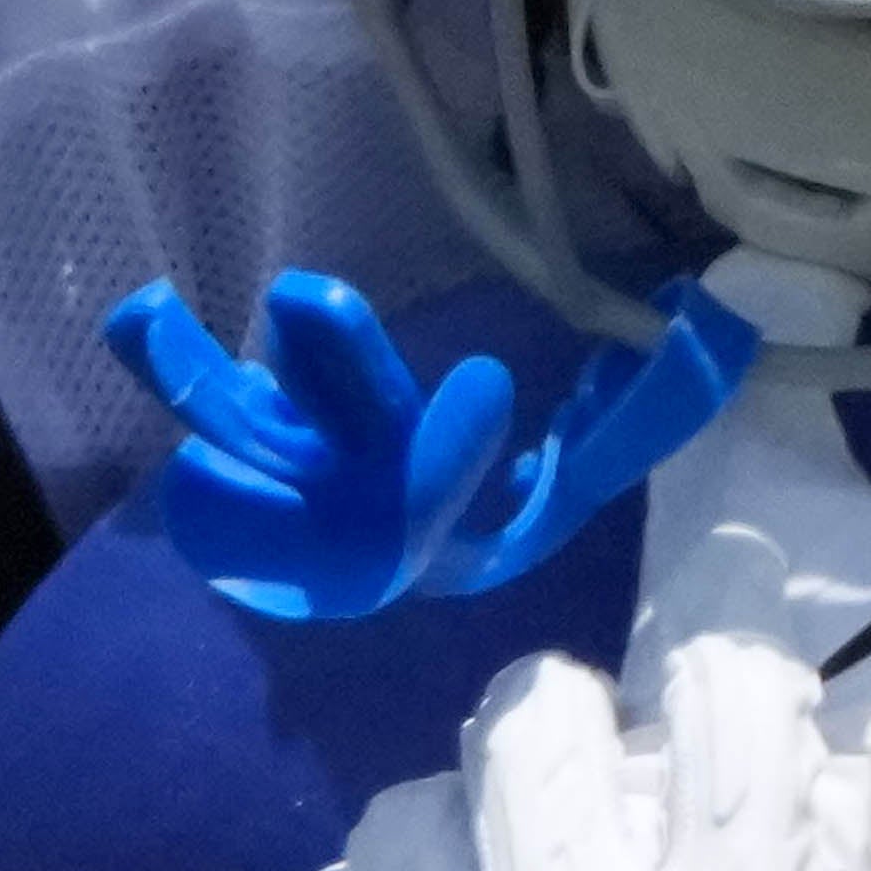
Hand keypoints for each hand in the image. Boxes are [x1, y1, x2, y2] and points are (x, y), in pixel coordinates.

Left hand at [104, 269, 762, 623]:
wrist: (354, 577)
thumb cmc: (463, 508)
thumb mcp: (558, 476)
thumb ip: (636, 414)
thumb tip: (725, 333)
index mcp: (453, 514)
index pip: (456, 487)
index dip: (456, 447)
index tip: (473, 382)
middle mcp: (368, 510)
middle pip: (334, 446)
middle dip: (340, 377)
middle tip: (310, 292)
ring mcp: (294, 489)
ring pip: (247, 434)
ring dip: (198, 380)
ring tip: (145, 310)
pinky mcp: (240, 462)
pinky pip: (204, 421)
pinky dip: (173, 371)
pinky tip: (147, 315)